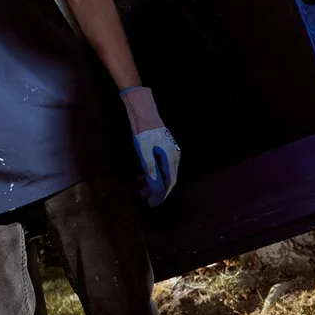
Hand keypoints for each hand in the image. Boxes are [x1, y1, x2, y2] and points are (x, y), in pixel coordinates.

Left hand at [120, 86, 180, 205]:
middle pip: (168, 179)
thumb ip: (150, 169)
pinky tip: (142, 176)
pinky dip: (152, 173)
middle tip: (144, 198)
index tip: (152, 203)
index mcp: (171, 157)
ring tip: (141, 189)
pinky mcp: (163, 149)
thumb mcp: (144, 151)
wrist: (144, 111)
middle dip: (156, 190)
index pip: (169, 182)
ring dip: (153, 182)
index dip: (161, 194)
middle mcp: (174, 156)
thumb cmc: (143, 130)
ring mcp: (169, 152)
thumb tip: (154, 188)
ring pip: (163, 173)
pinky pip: (160, 166)